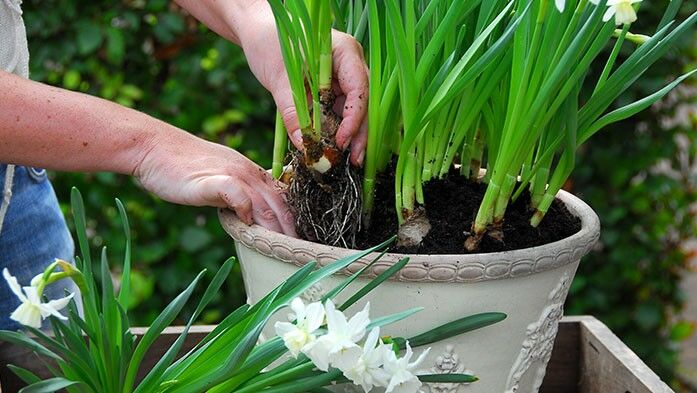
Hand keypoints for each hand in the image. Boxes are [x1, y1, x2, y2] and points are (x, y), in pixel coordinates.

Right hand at [134, 130, 296, 236]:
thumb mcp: (219, 180)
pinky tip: (248, 225)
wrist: (154, 147)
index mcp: (252, 172)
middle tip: (300, 254)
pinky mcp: (212, 180)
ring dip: (277, 228)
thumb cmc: (183, 166)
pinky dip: (247, 209)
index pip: (282, 198)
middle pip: (280, 204)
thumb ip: (237, 197)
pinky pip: (238, 193)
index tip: (299, 242)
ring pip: (266, 202)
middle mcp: (248, 172)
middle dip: (291, 231)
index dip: (293, 220)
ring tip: (285, 249)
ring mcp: (232, 174)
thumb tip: (251, 219)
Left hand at [236, 7, 368, 165]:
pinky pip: (338, 113)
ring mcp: (341, 78)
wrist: (257, 31)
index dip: (354, 117)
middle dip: (359, 133)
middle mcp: (349, 65)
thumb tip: (304, 144)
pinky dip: (335, 130)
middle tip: (354, 160)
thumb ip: (292, 111)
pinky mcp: (330, 90)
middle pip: (362, 103)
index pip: (359, 88)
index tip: (342, 140)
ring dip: (350, 136)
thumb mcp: (279, 78)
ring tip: (347, 161)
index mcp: (344, 52)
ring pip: (353, 111)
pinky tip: (333, 149)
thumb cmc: (269, 42)